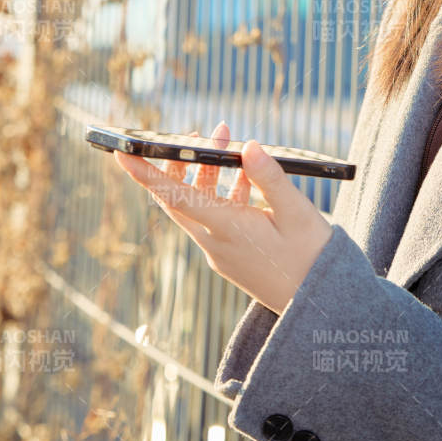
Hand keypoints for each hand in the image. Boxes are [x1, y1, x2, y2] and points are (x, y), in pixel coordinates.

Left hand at [112, 121, 332, 314]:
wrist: (319, 308)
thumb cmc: (312, 259)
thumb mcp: (298, 213)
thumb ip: (270, 178)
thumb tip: (248, 146)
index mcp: (227, 230)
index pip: (177, 197)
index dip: (146, 173)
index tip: (122, 152)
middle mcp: (215, 243)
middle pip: (179, 199)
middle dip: (180, 162)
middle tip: (197, 133)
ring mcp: (221, 252)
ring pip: (197, 207)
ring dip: (207, 174)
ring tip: (228, 142)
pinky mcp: (231, 256)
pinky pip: (214, 218)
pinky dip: (223, 192)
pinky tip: (247, 177)